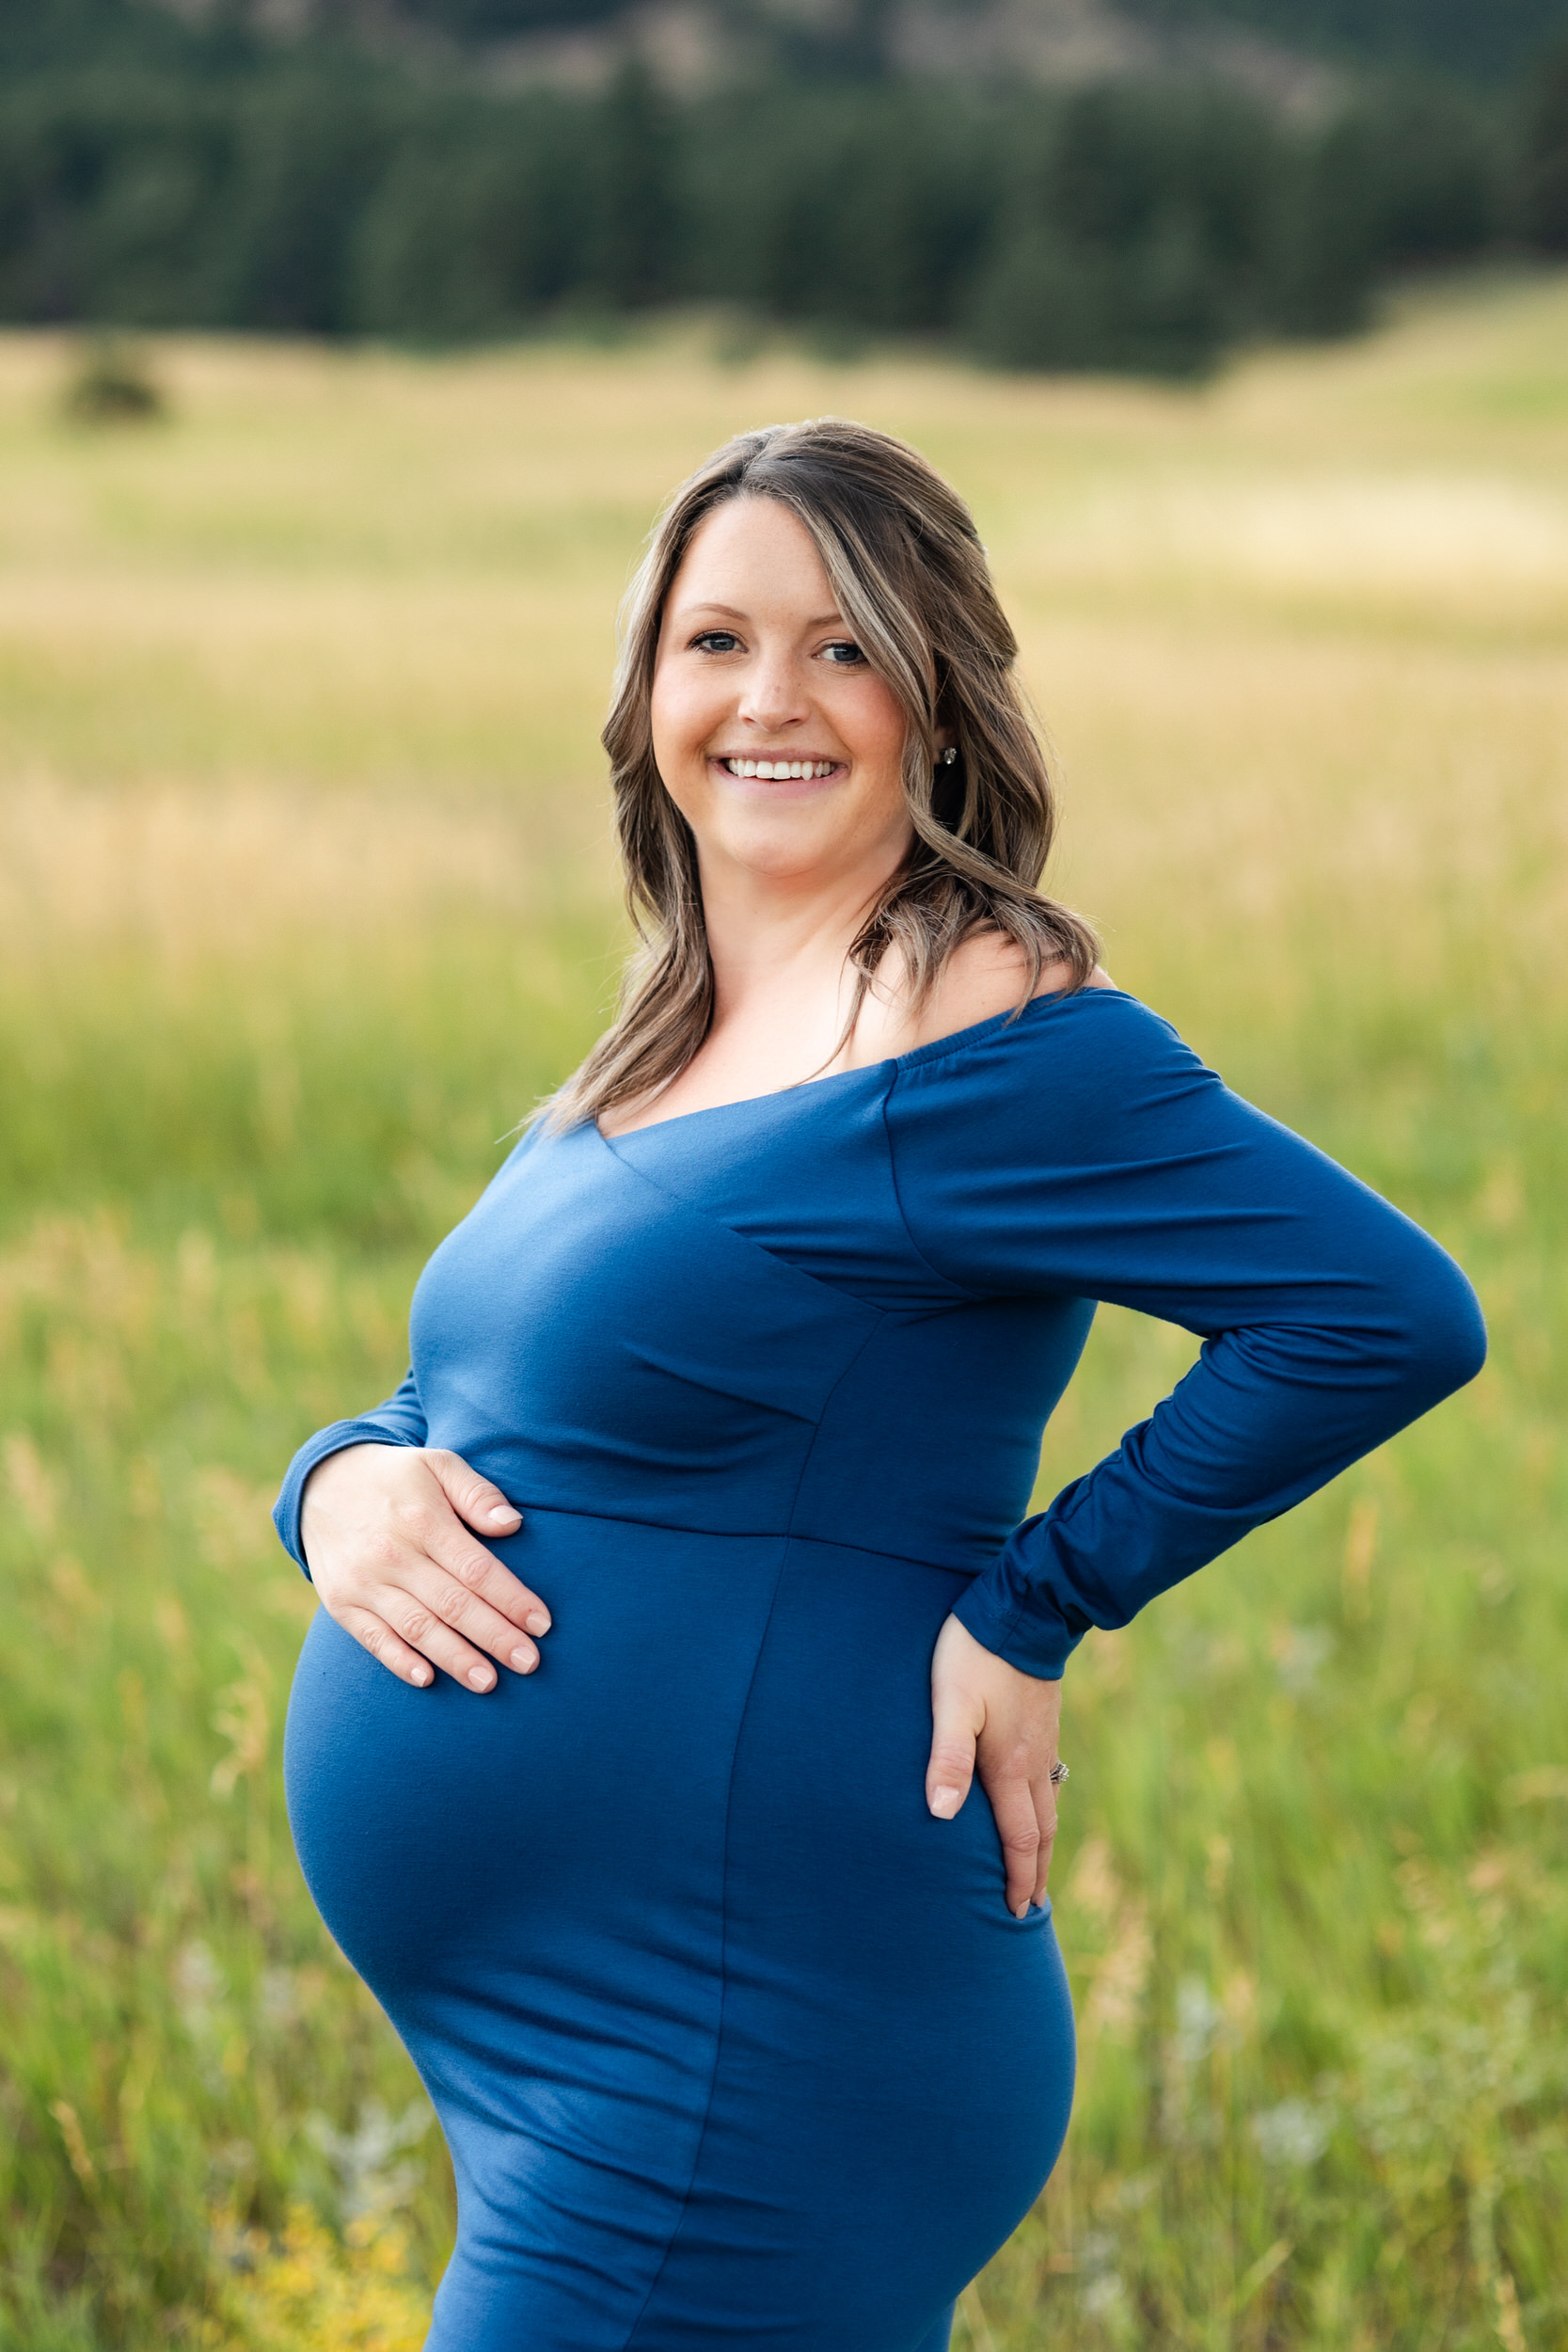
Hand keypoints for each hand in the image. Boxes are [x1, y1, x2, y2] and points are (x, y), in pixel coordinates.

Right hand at [299, 1444, 548, 1692]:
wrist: (321, 1484)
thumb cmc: (397, 1478)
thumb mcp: (438, 1464)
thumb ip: (477, 1493)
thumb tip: (512, 1524)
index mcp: (423, 1520)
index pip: (477, 1569)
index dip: (511, 1599)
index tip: (541, 1624)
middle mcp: (392, 1555)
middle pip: (452, 1605)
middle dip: (494, 1637)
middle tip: (529, 1662)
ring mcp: (363, 1582)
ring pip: (417, 1628)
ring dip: (455, 1658)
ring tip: (488, 1682)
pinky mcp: (341, 1603)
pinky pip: (372, 1639)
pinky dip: (399, 1661)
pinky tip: (427, 1680)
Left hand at [926, 1613, 1061, 1917]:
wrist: (1023, 1609)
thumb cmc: (975, 1655)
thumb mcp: (950, 1703)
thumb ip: (946, 1757)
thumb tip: (943, 1815)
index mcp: (1011, 1765)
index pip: (1019, 1837)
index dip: (1016, 1877)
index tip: (1015, 1912)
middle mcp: (1034, 1761)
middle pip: (1041, 1831)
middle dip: (1034, 1871)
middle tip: (1032, 1908)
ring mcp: (1044, 1742)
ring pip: (1049, 1806)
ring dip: (1042, 1843)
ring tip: (1035, 1868)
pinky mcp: (1044, 1724)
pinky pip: (1049, 1782)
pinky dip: (1044, 1810)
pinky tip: (1035, 1806)